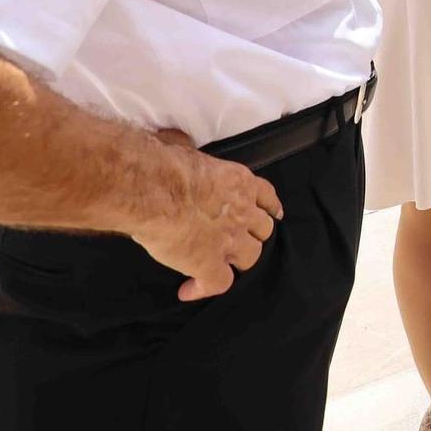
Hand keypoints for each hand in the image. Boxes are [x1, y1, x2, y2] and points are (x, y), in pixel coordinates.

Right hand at [133, 132, 282, 301]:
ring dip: (236, 261)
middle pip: (263, 230)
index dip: (270, 208)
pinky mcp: (209, 264)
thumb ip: (187, 149)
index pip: (266, 196)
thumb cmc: (166, 165)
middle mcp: (243, 211)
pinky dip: (205, 288)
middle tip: (233, 240)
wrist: (155, 190)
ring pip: (250, 257)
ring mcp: (230, 239)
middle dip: (251, 235)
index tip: (274, 214)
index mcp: (239, 182)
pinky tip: (189, 289)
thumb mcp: (184, 149)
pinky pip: (219, 284)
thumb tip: (175, 140)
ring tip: (218, 265)